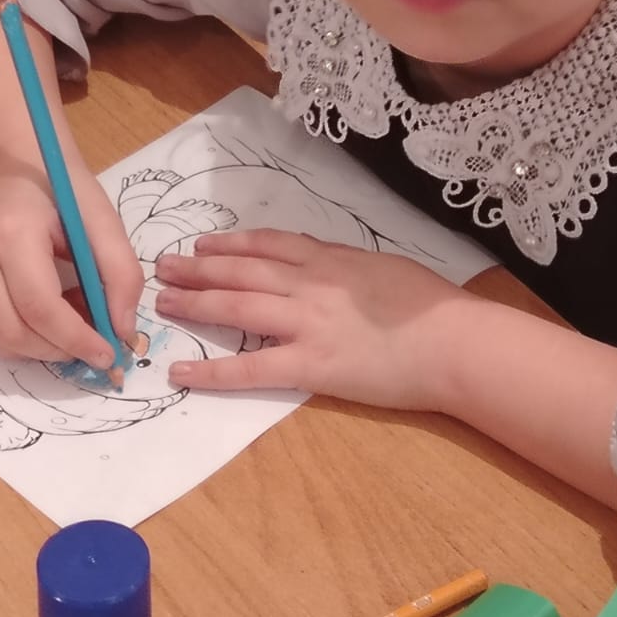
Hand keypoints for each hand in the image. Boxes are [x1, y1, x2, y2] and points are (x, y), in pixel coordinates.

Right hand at [0, 164, 142, 366]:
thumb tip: (122, 332)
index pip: (39, 305)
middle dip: (62, 350)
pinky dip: (30, 338)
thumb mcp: (104, 223)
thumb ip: (122, 275)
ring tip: (76, 317)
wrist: (21, 175)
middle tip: (97, 341)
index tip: (109, 355)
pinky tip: (53, 312)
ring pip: (3, 343)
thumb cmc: (65, 194)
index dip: (75, 338)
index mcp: (11, 234)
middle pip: (15, 333)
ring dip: (47, 346)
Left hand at [152, 228, 480, 410]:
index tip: (202, 244)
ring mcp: (306, 323)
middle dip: (198, 268)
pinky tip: (181, 372)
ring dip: (195, 303)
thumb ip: (347, 266)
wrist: (454, 341)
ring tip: (163, 303)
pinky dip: (211, 371)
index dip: (230, 243)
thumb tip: (322, 265)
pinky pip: (249, 369)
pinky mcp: (310, 365)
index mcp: (331, 259)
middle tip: (163, 268)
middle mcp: (310, 283)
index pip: (269, 244)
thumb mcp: (385, 267)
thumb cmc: (432, 306)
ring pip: (237, 306)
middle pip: (241, 270)